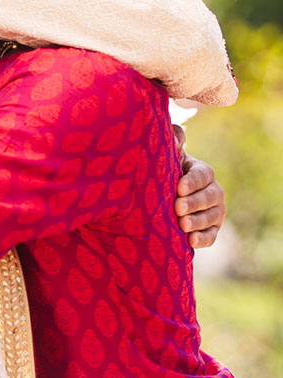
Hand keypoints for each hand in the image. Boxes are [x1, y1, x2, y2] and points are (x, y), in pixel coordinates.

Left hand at [174, 125, 225, 248]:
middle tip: (178, 208)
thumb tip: (177, 135)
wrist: (163, 196)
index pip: (203, 175)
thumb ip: (173, 142)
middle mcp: (213, 191)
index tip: (179, 188)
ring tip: (183, 225)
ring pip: (212, 217)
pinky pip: (212, 235)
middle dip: (194, 203)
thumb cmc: (163, 171)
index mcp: (202, 172)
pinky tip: (191, 241)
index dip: (192, 181)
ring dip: (198, 222)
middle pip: (209, 197)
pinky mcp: (212, 228)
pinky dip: (203, 239)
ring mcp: (215, 211)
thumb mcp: (167, 156)